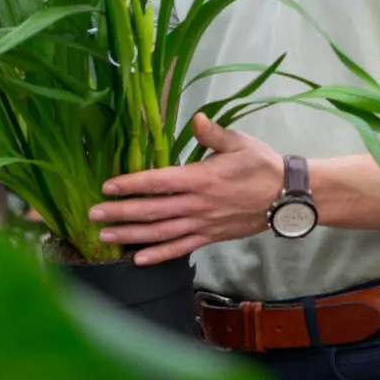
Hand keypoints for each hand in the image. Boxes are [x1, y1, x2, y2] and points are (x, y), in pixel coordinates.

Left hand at [88, 113, 284, 264]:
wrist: (286, 196)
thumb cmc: (261, 165)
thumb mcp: (240, 143)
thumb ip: (213, 134)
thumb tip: (196, 119)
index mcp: (201, 178)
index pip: (158, 182)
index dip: (131, 184)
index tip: (107, 187)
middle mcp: (197, 204)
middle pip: (152, 210)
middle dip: (120, 213)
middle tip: (93, 215)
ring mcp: (203, 223)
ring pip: (160, 232)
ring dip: (131, 235)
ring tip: (105, 237)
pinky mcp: (210, 236)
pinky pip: (180, 248)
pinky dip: (158, 255)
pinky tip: (138, 259)